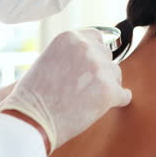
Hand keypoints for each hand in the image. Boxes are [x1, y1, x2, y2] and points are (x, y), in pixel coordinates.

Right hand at [0, 29, 131, 152]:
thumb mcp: (47, 59)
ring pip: (115, 75)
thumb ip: (70, 53)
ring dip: (106, 85)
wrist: (31, 119)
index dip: (94, 52)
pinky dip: (118, 100)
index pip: (96, 37)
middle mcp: (86, 48)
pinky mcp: (108, 91)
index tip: (90, 64)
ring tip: (88, 99)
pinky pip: (123, 95)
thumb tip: (90, 56)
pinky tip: (108, 105)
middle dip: (99, 69)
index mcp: (70, 37)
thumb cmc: (33, 95)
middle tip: (85, 86)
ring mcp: (99, 68)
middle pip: (107, 56)